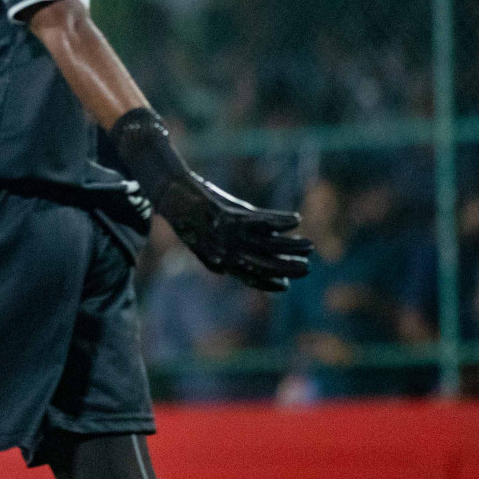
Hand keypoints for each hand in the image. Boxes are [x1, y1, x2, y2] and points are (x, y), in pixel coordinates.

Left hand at [111, 107, 311, 291]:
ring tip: (309, 245)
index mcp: (217, 261)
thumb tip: (245, 257)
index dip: (268, 283)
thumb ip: (227, 250)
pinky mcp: (228, 215)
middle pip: (263, 264)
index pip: (248, 278)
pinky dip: (280, 221)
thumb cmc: (189, 216)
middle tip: (307, 267)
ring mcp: (227, 235)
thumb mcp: (207, 238)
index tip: (286, 284)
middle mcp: (224, 252)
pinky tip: (296, 220)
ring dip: (291, 246)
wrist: (170, 194)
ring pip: (268, 244)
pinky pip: (262, 221)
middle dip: (287, 267)